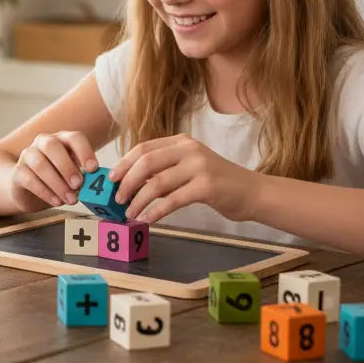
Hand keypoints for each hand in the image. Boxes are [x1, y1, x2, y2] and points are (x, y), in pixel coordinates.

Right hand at [10, 131, 98, 211]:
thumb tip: (96, 185)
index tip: (93, 169)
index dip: (84, 151)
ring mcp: (27, 155)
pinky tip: (56, 202)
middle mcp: (43, 142)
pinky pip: (29, 179)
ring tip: (71, 200)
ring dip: (57, 183)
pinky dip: (45, 192)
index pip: (74, 137)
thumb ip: (82, 175)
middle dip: (67, 166)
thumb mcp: (72, 174)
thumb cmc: (57, 178)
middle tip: (78, 185)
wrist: (27, 188)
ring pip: (39, 163)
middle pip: (52, 145)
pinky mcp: (17, 172)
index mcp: (62, 139)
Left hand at [111, 134, 257, 222]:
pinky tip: (147, 220)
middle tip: (117, 199)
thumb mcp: (189, 169)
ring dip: (139, 200)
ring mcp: (199, 167)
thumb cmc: (217, 183)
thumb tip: (130, 183)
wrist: (253, 193)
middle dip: (127, 182)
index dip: (124, 164)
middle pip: (146, 162)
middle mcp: (189, 150)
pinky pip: (173, 200)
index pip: (144, 148)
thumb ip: (164, 171)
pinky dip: (156, 211)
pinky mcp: (207, 187)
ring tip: (129, 214)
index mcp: (182, 142)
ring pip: (157, 182)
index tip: (111, 180)